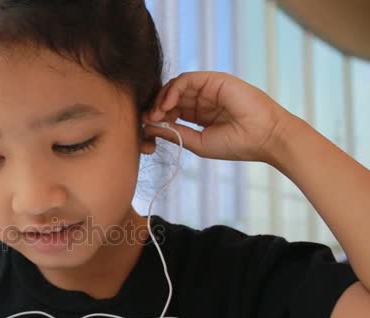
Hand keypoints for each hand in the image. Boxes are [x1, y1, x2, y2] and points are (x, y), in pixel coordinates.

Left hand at [143, 71, 296, 162]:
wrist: (265, 137)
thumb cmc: (236, 144)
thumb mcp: (198, 142)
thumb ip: (174, 133)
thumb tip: (148, 127)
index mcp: (200, 116)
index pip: (171, 111)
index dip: (157, 117)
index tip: (146, 128)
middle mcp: (203, 100)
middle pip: (171, 97)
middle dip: (155, 107)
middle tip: (147, 119)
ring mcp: (209, 89)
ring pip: (176, 86)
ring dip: (161, 99)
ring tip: (156, 114)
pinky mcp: (214, 80)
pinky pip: (186, 79)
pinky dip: (173, 90)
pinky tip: (167, 104)